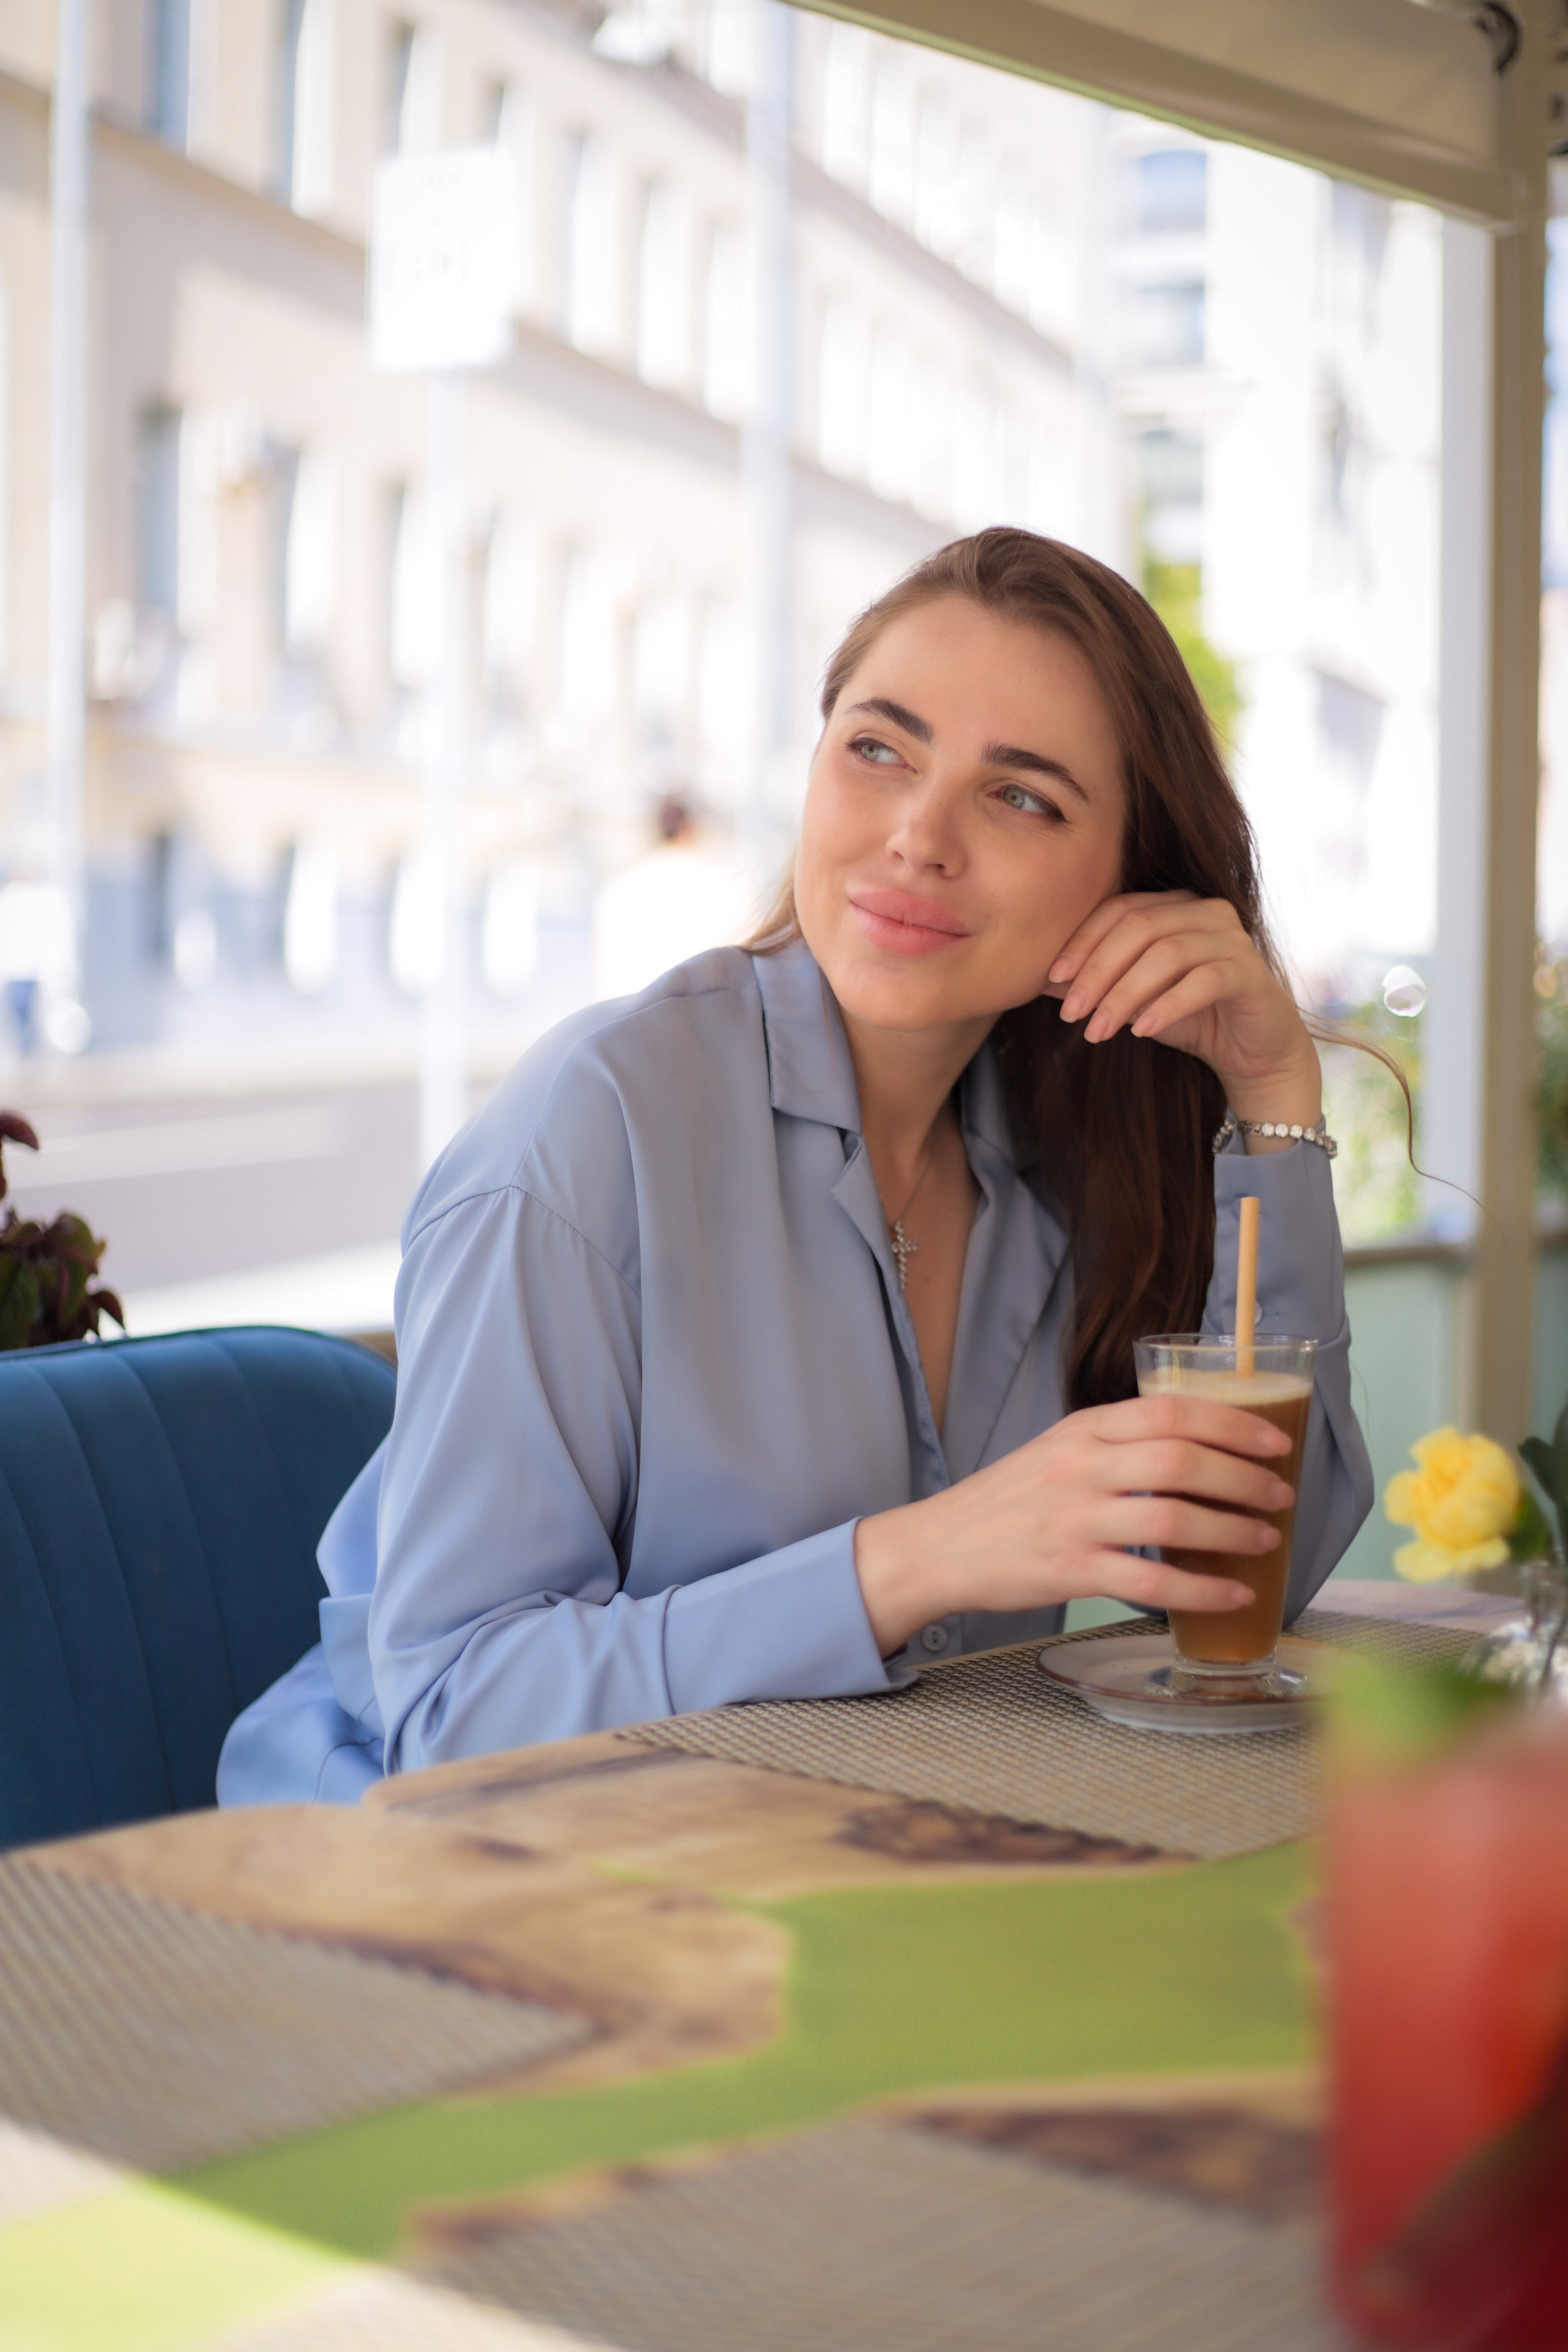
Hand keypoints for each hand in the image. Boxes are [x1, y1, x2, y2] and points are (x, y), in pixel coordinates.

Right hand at [854, 1391, 1296, 1655]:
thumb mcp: (1060, 1449)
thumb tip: (1201, 1446)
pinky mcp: (1070, 1572)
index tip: (1274, 1440)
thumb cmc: (1010, 1499)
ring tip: (1265, 1541)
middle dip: (1245, 1478)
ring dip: (1233, 1532)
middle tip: (1280, 1494)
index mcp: (1083, 1429)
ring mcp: (1074, 1520)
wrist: (941, 1546)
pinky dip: (1201, 1591)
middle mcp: (1080, 1467)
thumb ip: (1119, 1443)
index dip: (1233, 1421)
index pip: (1170, 1410)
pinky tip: (1232, 1595)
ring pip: (1173, 1519)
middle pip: (1181, 1459)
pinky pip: (1151, 1583)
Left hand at [1043, 891, 1321, 1136]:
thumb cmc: (1188, 1018)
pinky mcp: (1250, 972)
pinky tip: (1140, 1031)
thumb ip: (1094, 984)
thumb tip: (1040, 981)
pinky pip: (1203, 981)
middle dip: (1097, 971)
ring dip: (1125, 994)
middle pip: (1139, 927)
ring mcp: (1232, 938)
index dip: (1082, 942)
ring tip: (1097, 1031)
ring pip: (1168, 953)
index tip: (1052, 979)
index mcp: (1175, 905)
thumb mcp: (1133, 1000)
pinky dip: (1166, 1005)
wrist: (1253, 1052)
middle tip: (1071, 1013)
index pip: (1119, 910)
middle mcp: (1206, 911)